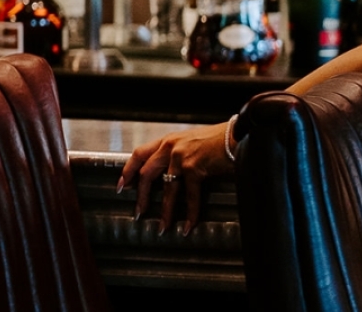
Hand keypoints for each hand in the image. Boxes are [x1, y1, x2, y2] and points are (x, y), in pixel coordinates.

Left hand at [118, 121, 233, 233]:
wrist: (240, 133)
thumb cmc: (221, 138)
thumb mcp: (193, 141)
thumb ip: (180, 153)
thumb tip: (173, 173)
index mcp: (169, 140)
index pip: (139, 154)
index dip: (127, 171)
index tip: (121, 186)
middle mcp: (171, 146)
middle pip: (146, 174)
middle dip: (140, 197)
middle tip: (139, 213)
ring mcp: (181, 157)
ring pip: (166, 189)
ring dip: (164, 211)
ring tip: (163, 227)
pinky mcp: (195, 167)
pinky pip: (189, 195)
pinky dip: (190, 213)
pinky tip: (188, 224)